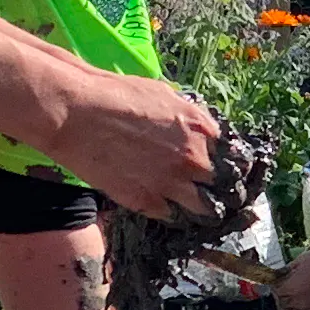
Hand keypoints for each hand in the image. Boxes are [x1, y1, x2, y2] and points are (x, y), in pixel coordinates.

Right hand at [48, 70, 223, 221]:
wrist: (77, 113)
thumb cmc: (116, 95)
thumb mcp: (164, 95)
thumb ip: (188, 118)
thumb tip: (199, 132)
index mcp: (200, 128)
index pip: (232, 155)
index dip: (229, 163)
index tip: (225, 169)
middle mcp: (192, 158)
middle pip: (222, 185)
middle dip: (219, 187)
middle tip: (213, 190)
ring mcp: (170, 183)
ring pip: (203, 208)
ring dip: (200, 206)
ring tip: (194, 205)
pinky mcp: (146, 201)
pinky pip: (170, 214)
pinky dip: (169, 211)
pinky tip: (164, 204)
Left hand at [275, 249, 309, 309]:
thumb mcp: (300, 260)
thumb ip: (287, 272)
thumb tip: (280, 276)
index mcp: (287, 289)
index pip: (274, 290)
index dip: (276, 284)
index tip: (280, 280)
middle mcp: (295, 304)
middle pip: (281, 306)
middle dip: (282, 298)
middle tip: (286, 290)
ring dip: (291, 308)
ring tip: (296, 299)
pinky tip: (307, 306)